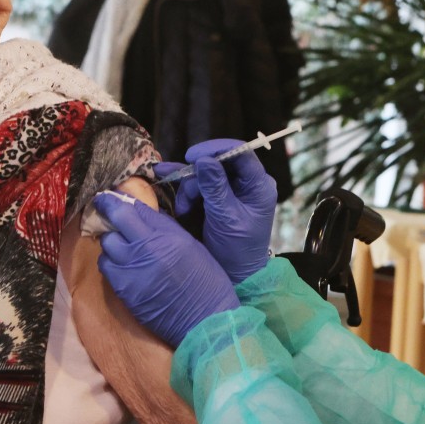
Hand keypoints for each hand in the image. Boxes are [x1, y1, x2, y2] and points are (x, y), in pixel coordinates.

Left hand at [94, 191, 238, 346]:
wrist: (205, 321)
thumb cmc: (206, 281)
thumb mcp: (191, 245)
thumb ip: (166, 228)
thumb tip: (145, 214)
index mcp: (167, 235)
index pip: (134, 208)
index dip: (118, 199)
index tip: (110, 196)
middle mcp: (146, 249)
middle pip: (115, 221)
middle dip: (108, 211)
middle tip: (104, 208)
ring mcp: (132, 270)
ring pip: (107, 243)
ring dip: (111, 239)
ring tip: (120, 242)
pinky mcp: (124, 290)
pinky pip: (106, 267)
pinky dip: (111, 261)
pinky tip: (121, 264)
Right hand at [157, 138, 278, 283]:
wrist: (235, 273)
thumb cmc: (237, 249)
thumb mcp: (226, 218)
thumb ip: (216, 188)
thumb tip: (204, 160)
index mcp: (259, 185)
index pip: (241, 153)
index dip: (217, 150)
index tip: (193, 157)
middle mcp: (246, 182)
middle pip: (219, 161)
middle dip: (197, 174)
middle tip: (184, 188)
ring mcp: (230, 189)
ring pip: (205, 173)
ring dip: (190, 187)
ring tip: (183, 208)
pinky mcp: (216, 197)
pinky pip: (199, 183)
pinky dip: (184, 186)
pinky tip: (166, 178)